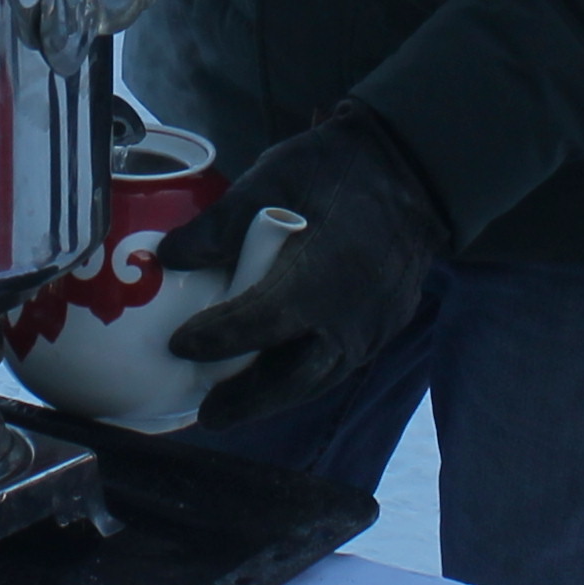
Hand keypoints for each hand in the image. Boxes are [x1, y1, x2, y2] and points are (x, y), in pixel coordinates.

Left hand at [157, 103, 451, 431]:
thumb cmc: (337, 169)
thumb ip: (221, 223)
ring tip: (232, 406)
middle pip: (297, 375)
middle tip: (208, 415)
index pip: (263, 319)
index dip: (218, 338)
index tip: (179, 345)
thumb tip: (170, 256)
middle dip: (248, 400)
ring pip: (321, 378)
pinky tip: (274, 379)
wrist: (413, 169)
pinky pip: (340, 365)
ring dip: (275, 396)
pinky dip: (304, 378)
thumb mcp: (273, 176)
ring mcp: (376, 325)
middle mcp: (354, 310)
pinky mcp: (386, 327)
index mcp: (324, 269)